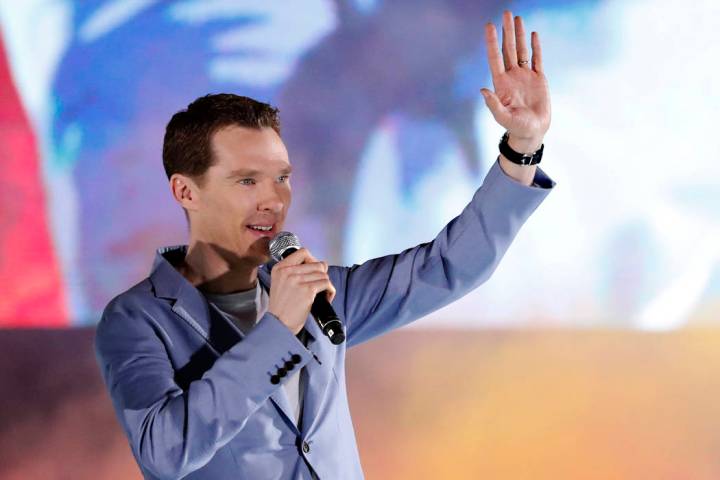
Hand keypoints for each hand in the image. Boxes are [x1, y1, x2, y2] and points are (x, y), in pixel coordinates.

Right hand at [268, 248, 335, 334]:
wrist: (278, 323)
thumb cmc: (281, 307)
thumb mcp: (280, 283)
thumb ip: (293, 272)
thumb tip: (320, 264)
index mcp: (280, 268)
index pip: (303, 252)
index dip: (313, 259)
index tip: (315, 269)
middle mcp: (287, 272)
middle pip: (317, 264)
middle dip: (322, 274)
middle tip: (320, 285)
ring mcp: (297, 280)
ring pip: (323, 274)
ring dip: (327, 284)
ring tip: (323, 293)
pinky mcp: (307, 290)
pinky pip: (326, 284)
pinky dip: (330, 291)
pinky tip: (326, 298)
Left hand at [482, 10, 550, 152]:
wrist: (532, 131)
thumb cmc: (516, 127)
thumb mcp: (503, 117)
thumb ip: (493, 104)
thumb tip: (483, 90)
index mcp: (501, 83)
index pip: (495, 58)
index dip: (492, 42)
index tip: (489, 26)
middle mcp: (512, 76)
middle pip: (508, 49)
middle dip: (507, 31)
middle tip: (506, 13)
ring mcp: (525, 76)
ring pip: (521, 50)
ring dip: (519, 34)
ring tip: (516, 18)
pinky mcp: (539, 78)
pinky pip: (537, 59)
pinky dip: (535, 47)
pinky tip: (533, 34)